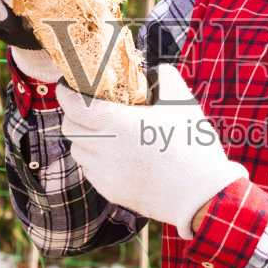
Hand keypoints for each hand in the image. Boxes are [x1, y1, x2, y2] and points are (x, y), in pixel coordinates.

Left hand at [57, 64, 247, 238]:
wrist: (202, 195)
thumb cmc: (193, 146)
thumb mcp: (182, 102)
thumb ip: (164, 77)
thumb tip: (151, 72)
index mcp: (118, 124)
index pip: (73, 106)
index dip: (65, 93)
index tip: (68, 85)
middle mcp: (105, 150)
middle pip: (69, 128)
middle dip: (73, 114)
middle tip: (87, 106)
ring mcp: (105, 174)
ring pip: (78, 152)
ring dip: (83, 138)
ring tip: (103, 132)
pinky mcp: (111, 192)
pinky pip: (90, 171)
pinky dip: (95, 160)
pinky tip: (114, 155)